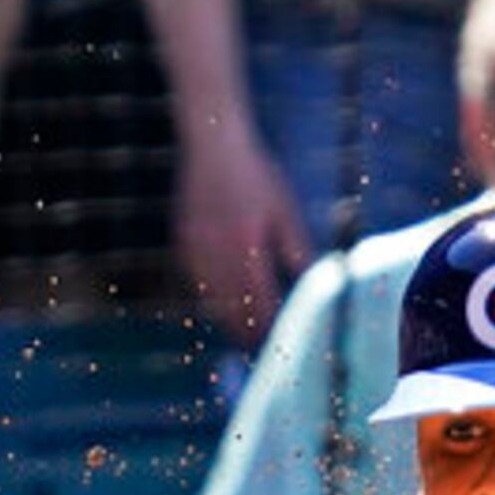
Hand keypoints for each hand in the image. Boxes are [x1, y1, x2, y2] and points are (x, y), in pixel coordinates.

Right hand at [176, 123, 311, 346]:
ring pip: (211, 301)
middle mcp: (217, 253)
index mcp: (247, 247)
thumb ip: (296, 252)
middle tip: (265, 349)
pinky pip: (196, 283)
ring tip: (247, 334)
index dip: (270, 328)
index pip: (258, 303)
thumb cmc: (257, 175)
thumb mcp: (285, 212)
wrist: (214, 144)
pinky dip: (211, 298)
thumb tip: (311, 287)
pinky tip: (224, 305)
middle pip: (232, 310)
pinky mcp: (183, 242)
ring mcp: (195, 249)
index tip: (283, 344)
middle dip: (248, 332)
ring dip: (229, 319)